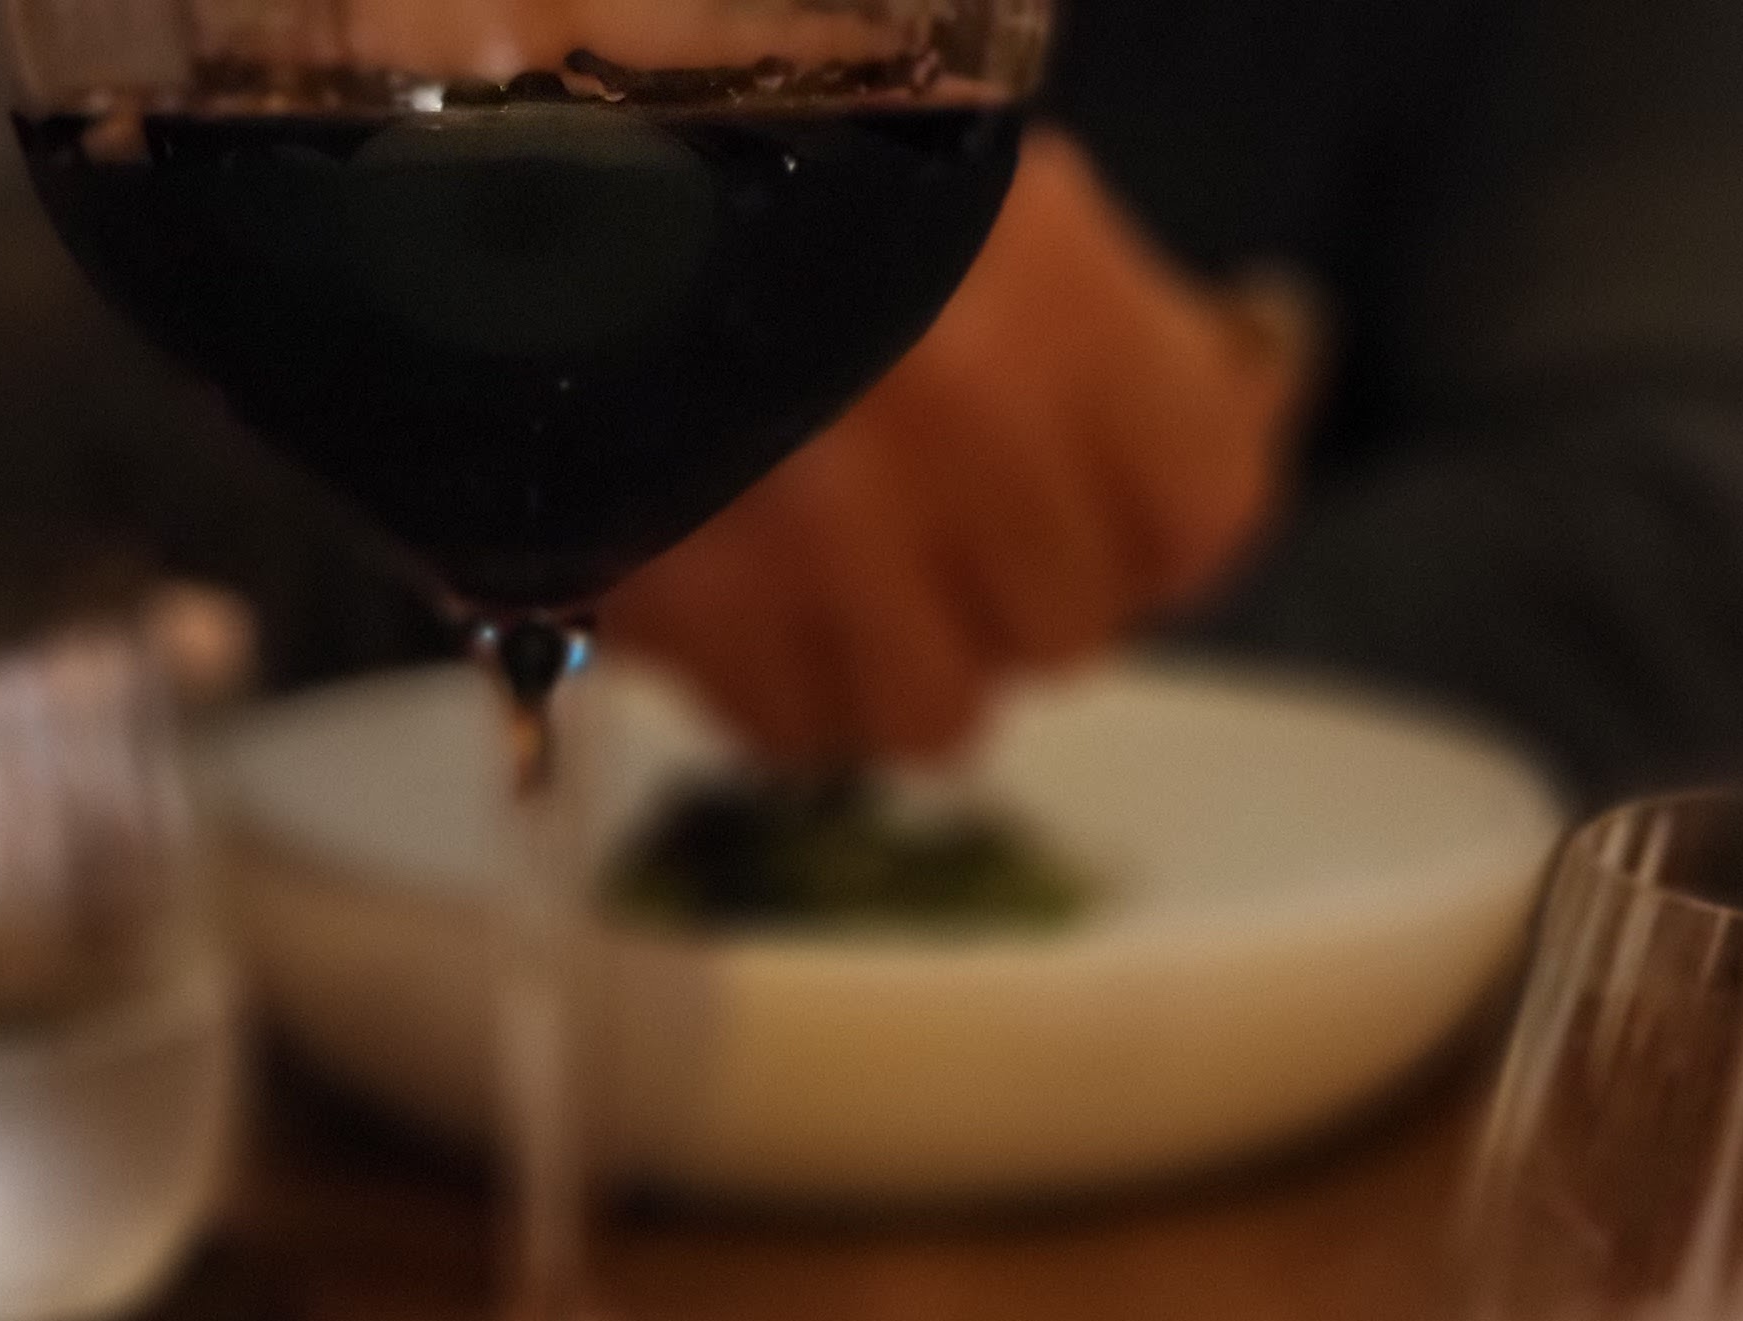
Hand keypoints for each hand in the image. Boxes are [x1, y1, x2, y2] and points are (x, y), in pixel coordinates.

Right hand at [608, 131, 1307, 763]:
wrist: (533, 164)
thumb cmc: (792, 179)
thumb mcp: (987, 210)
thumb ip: (1113, 348)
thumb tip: (1208, 469)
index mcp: (1054, 297)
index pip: (1204, 517)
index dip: (1160, 529)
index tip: (1117, 505)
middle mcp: (954, 424)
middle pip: (1070, 635)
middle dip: (1017, 594)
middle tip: (947, 521)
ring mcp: (815, 534)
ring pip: (933, 720)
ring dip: (899, 667)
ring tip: (844, 579)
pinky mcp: (692, 611)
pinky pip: (792, 733)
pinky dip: (782, 685)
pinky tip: (752, 590)